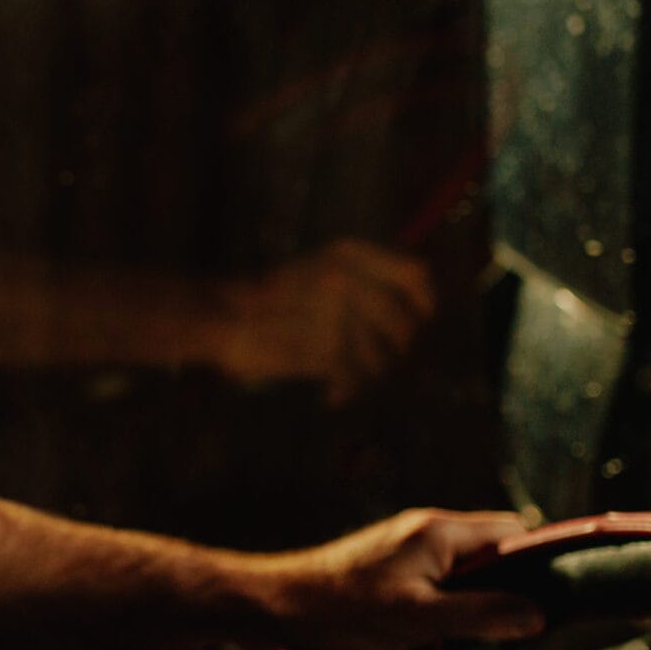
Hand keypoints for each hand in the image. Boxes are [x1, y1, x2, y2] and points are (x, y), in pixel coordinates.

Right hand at [210, 240, 435, 405]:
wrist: (224, 315)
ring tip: (344, 377)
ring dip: (367, 375)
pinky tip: (331, 394)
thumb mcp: (320, 268)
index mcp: (350, 255)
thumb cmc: (273, 297)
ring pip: (383, 358)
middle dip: (396, 351)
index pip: (416, 275)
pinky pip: (356, 379)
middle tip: (372, 361)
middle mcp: (349, 280)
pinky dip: (346, 392)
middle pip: (405, 324)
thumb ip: (366, 280)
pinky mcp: (326, 348)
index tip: (420, 321)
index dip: (426, 303)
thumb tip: (417, 312)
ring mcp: (338, 314)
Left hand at [245, 509, 542, 649]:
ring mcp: (406, 550)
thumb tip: (537, 614)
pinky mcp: (390, 571)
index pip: (515, 534)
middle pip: (493, 553)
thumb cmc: (338, 610)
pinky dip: (446, 608)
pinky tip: (436, 636)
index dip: (538, 567)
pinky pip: (438, 584)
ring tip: (467, 636)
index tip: (549, 604)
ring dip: (474, 603)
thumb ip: (482, 614)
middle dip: (507, 589)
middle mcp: (426, 531)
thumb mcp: (420, 620)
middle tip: (506, 629)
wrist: (274, 608)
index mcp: (440, 531)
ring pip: (465, 572)